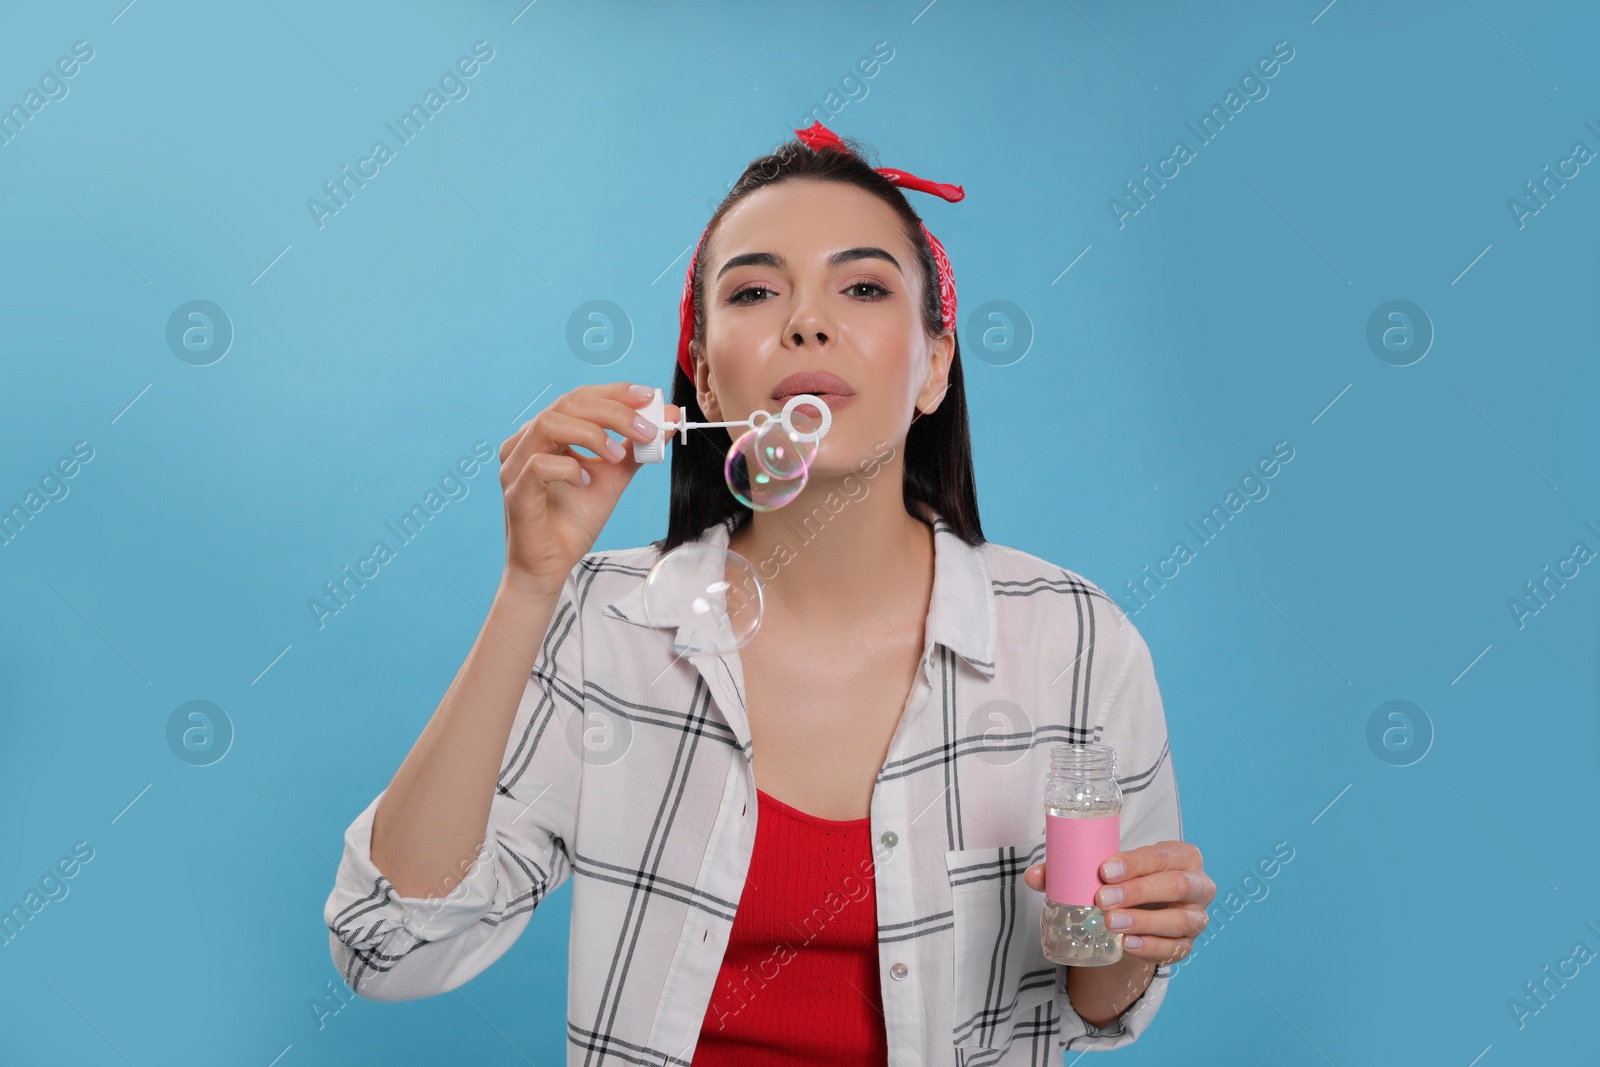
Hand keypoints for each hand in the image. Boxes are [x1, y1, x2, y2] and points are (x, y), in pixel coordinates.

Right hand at [498, 383, 679, 594]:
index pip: (579, 398)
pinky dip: (569, 469)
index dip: (613, 393)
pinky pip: (539, 465)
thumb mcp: (613, 478)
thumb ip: (636, 449)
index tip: (647, 396)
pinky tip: (586, 483)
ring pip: (549, 424)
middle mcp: (526, 442)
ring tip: (619, 457)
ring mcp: (515, 465)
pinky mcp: (515, 491)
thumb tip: (667, 417)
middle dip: (613, 413)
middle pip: (567, 405)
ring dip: (592, 435)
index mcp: (547, 434)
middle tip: (646, 430)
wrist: (552, 566)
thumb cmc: (574, 521)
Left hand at [1025, 841, 1214, 963]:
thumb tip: (1034, 876)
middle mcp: (1197, 884)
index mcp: (1181, 856)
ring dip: (1144, 922)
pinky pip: (1175, 949)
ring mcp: (1196, 917)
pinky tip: (1127, 945)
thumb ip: (1071, 870)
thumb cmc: (1126, 882)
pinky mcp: (1187, 944)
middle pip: (1176, 885)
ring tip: (1111, 924)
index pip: (1163, 855)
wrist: (1140, 914)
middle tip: (1102, 899)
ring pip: (1180, 920)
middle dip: (1139, 892)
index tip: (1105, 870)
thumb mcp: (1107, 871)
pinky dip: (1151, 948)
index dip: (1136, 862)